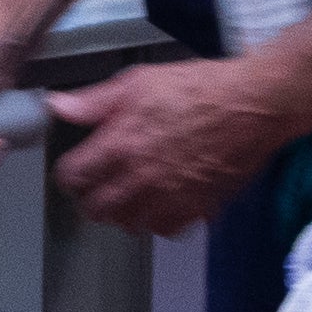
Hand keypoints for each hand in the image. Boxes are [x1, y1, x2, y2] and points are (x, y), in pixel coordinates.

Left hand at [41, 51, 306, 240]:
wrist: (254, 105)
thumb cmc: (201, 87)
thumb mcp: (139, 81)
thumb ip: (94, 100)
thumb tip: (57, 106)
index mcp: (120, 145)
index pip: (73, 177)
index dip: (71, 172)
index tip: (77, 168)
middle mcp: (140, 179)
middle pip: (96, 210)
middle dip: (93, 198)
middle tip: (100, 185)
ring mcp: (169, 197)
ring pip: (129, 225)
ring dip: (125, 212)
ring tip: (130, 194)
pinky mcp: (197, 208)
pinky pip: (166, 230)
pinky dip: (160, 221)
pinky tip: (162, 202)